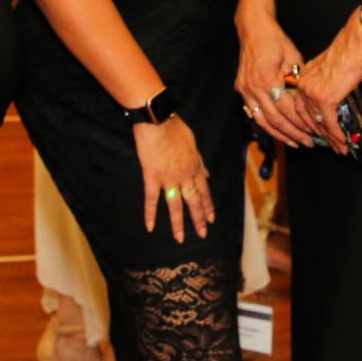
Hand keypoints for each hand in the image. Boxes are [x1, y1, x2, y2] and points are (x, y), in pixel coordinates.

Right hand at [133, 116, 213, 242]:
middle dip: (199, 219)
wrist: (158, 121)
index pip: (204, 191)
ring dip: (178, 224)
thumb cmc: (174, 128)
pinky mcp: (152, 177)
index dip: (208, 206)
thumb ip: (200, 162)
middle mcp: (185, 176)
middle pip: (194, 201)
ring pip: (175, 205)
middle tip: (202, 234)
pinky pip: (152, 199)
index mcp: (195, 167)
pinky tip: (150, 227)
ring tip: (180, 239)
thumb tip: (206, 173)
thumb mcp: (193, 144)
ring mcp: (169, 178)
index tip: (211, 219)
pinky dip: (150, 213)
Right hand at [235, 6, 309, 148]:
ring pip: (262, 121)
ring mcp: (245, 89)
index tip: (313, 131)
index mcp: (268, 78)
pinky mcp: (241, 89)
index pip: (287, 109)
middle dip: (292, 134)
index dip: (301, 123)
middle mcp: (254, 87)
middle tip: (307, 143)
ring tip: (293, 142)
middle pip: (275, 119)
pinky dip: (266, 125)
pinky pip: (253, 113)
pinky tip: (277, 131)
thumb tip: (306, 102)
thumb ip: (297, 82)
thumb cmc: (275, 40)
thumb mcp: (293, 58)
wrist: (253, 28)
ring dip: (278, 134)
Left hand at [294, 32, 361, 153]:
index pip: (300, 107)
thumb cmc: (347, 53)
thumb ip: (324, 83)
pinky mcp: (325, 100)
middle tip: (328, 145)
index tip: (315, 133)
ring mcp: (312, 94)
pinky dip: (336, 135)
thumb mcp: (329, 69)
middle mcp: (304, 87)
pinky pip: (330, 123)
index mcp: (303, 78)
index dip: (308, 122)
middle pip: (307, 118)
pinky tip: (342, 143)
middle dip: (318, 134)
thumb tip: (332, 95)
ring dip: (330, 138)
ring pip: (319, 123)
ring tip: (339, 148)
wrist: (354, 48)